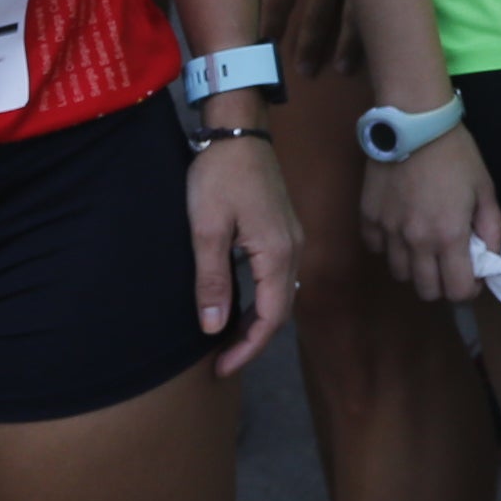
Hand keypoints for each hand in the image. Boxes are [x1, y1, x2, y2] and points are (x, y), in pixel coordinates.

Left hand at [187, 131, 301, 376]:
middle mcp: (293, 250)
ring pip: (281, 294)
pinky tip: (239, 304)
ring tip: (227, 339)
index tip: (220, 369)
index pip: (270, 317)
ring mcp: (292, 238)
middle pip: (280, 310)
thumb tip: (213, 328)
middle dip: (252, 341)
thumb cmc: (219, 178)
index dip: (247, 348)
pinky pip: (278, 277)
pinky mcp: (284, 230)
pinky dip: (261, 299)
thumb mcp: (207, 230)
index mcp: (276, 254)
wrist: (239, 131)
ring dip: (258, 321)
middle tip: (220, 362)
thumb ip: (212, 281)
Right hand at [359, 126, 500, 307]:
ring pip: (400, 273)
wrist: (414, 124)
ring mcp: (388, 232)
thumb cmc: (456, 155)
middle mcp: (416, 242)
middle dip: (442, 285)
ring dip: (416, 268)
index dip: (469, 290)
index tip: (473, 276)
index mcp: (449, 236)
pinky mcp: (368, 218)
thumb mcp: (485, 190)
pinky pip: (377, 249)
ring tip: (425, 247)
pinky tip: (401, 230)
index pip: (457, 291)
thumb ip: (492, 229)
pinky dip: (390, 247)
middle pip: (426, 291)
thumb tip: (492, 260)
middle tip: (450, 265)